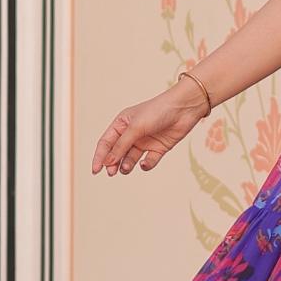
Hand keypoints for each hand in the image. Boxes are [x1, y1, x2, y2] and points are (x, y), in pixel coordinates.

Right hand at [91, 80, 208, 177]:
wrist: (184, 108)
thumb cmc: (158, 111)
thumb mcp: (136, 128)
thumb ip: (121, 146)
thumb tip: (107, 162)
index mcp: (122, 124)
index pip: (106, 143)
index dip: (100, 156)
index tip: (95, 170)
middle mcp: (132, 133)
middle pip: (117, 153)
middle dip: (112, 163)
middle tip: (111, 172)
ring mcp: (145, 141)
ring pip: (131, 159)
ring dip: (126, 165)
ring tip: (126, 168)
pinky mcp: (158, 148)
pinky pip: (149, 161)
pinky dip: (146, 164)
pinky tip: (145, 163)